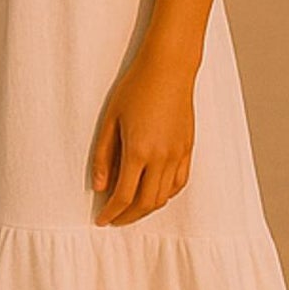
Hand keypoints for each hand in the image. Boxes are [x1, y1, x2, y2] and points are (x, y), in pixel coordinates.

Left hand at [88, 50, 194, 224]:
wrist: (168, 69)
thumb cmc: (135, 88)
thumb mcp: (110, 120)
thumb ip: (104, 156)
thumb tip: (100, 187)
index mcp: (139, 151)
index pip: (124, 195)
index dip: (112, 212)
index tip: (102, 220)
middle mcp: (162, 157)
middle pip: (146, 203)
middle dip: (128, 216)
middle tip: (114, 219)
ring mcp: (178, 154)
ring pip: (164, 196)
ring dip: (147, 208)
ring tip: (131, 209)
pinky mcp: (188, 148)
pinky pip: (179, 183)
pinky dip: (166, 194)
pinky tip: (154, 194)